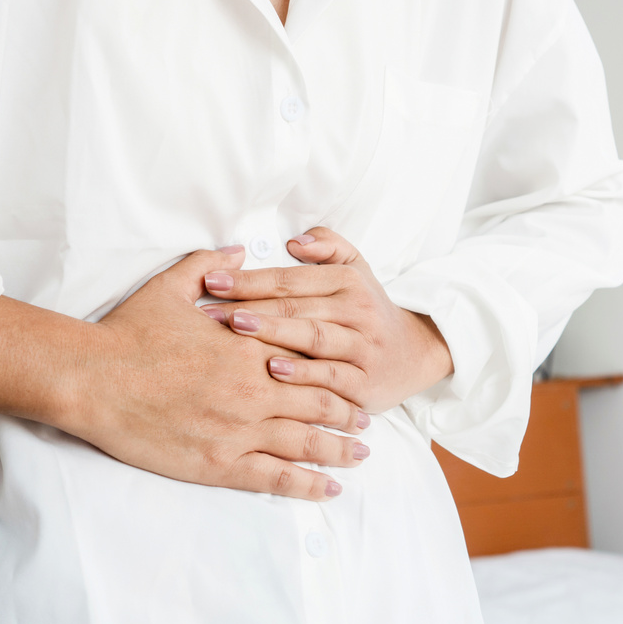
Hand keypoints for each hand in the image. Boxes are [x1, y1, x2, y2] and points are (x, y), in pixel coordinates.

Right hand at [0, 247, 369, 500]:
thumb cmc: (128, 333)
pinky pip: (276, 478)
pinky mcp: (219, 463)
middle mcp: (254, 388)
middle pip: (319, 402)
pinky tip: (328, 489)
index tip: (353, 375)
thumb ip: (211, 266)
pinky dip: (307, 484)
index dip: (337, 369)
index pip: (309, 358)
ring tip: (360, 455)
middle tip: (367, 421)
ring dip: (339, 449)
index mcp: (248, 346)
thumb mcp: (171, 286)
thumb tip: (240, 251)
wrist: (89, 378)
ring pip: (306, 442)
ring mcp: (239, 428)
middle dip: (348, 413)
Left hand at [200, 228, 453, 412]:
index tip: (212, 283)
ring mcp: (363, 347)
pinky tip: (273, 370)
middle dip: (249, 307)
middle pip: (296, 306)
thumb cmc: (368, 311)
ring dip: (273, 334)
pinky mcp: (366, 382)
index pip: (290, 278)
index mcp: (348, 281)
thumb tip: (295, 241)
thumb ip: (329, 246)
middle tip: (209, 312)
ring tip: (237, 330)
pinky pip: (332, 376)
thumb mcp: (356, 270)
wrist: (413, 355)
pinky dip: (303, 374)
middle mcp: (358, 311)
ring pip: (314, 337)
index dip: (249, 279)